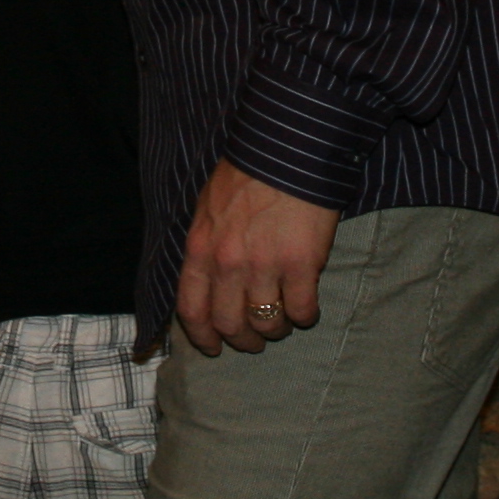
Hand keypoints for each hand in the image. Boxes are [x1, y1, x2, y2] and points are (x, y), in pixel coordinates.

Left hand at [170, 162, 340, 354]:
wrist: (288, 151)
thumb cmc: (247, 176)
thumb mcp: (207, 208)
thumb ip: (205, 246)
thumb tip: (206, 280)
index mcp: (201, 249)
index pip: (191, 310)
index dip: (202, 336)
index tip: (213, 347)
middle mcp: (228, 264)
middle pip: (229, 324)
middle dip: (243, 339)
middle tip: (255, 339)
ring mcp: (264, 266)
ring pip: (267, 323)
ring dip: (276, 329)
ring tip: (283, 322)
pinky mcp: (301, 264)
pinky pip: (301, 310)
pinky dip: (305, 316)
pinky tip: (306, 308)